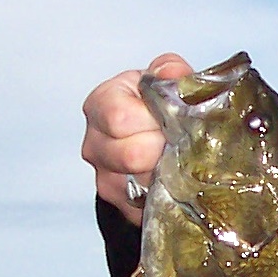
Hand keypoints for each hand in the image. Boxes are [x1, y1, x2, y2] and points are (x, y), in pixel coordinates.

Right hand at [80, 53, 193, 226]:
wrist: (153, 136)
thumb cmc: (157, 105)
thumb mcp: (164, 80)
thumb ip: (170, 70)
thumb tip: (173, 74)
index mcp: (101, 106)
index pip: (119, 118)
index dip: (152, 119)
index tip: (170, 116)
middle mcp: (95, 144)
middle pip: (130, 155)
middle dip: (165, 148)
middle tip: (182, 141)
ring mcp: (106, 178)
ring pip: (142, 184)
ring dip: (170, 172)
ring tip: (182, 158)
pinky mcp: (123, 206)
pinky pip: (150, 206)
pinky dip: (170, 194)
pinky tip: (178, 179)